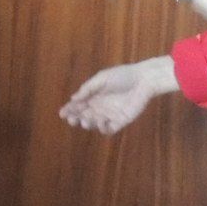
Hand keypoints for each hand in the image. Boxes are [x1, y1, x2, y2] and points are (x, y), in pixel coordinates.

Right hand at [59, 55, 179, 134]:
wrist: (144, 80)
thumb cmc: (123, 75)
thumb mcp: (102, 78)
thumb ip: (88, 88)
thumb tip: (73, 98)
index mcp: (93, 96)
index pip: (78, 105)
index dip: (69, 109)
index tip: (62, 113)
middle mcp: (99, 107)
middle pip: (83, 116)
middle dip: (76, 119)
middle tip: (72, 119)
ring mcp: (110, 115)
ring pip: (94, 124)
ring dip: (88, 124)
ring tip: (85, 120)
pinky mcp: (120, 121)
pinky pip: (109, 130)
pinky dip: (103, 128)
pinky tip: (101, 122)